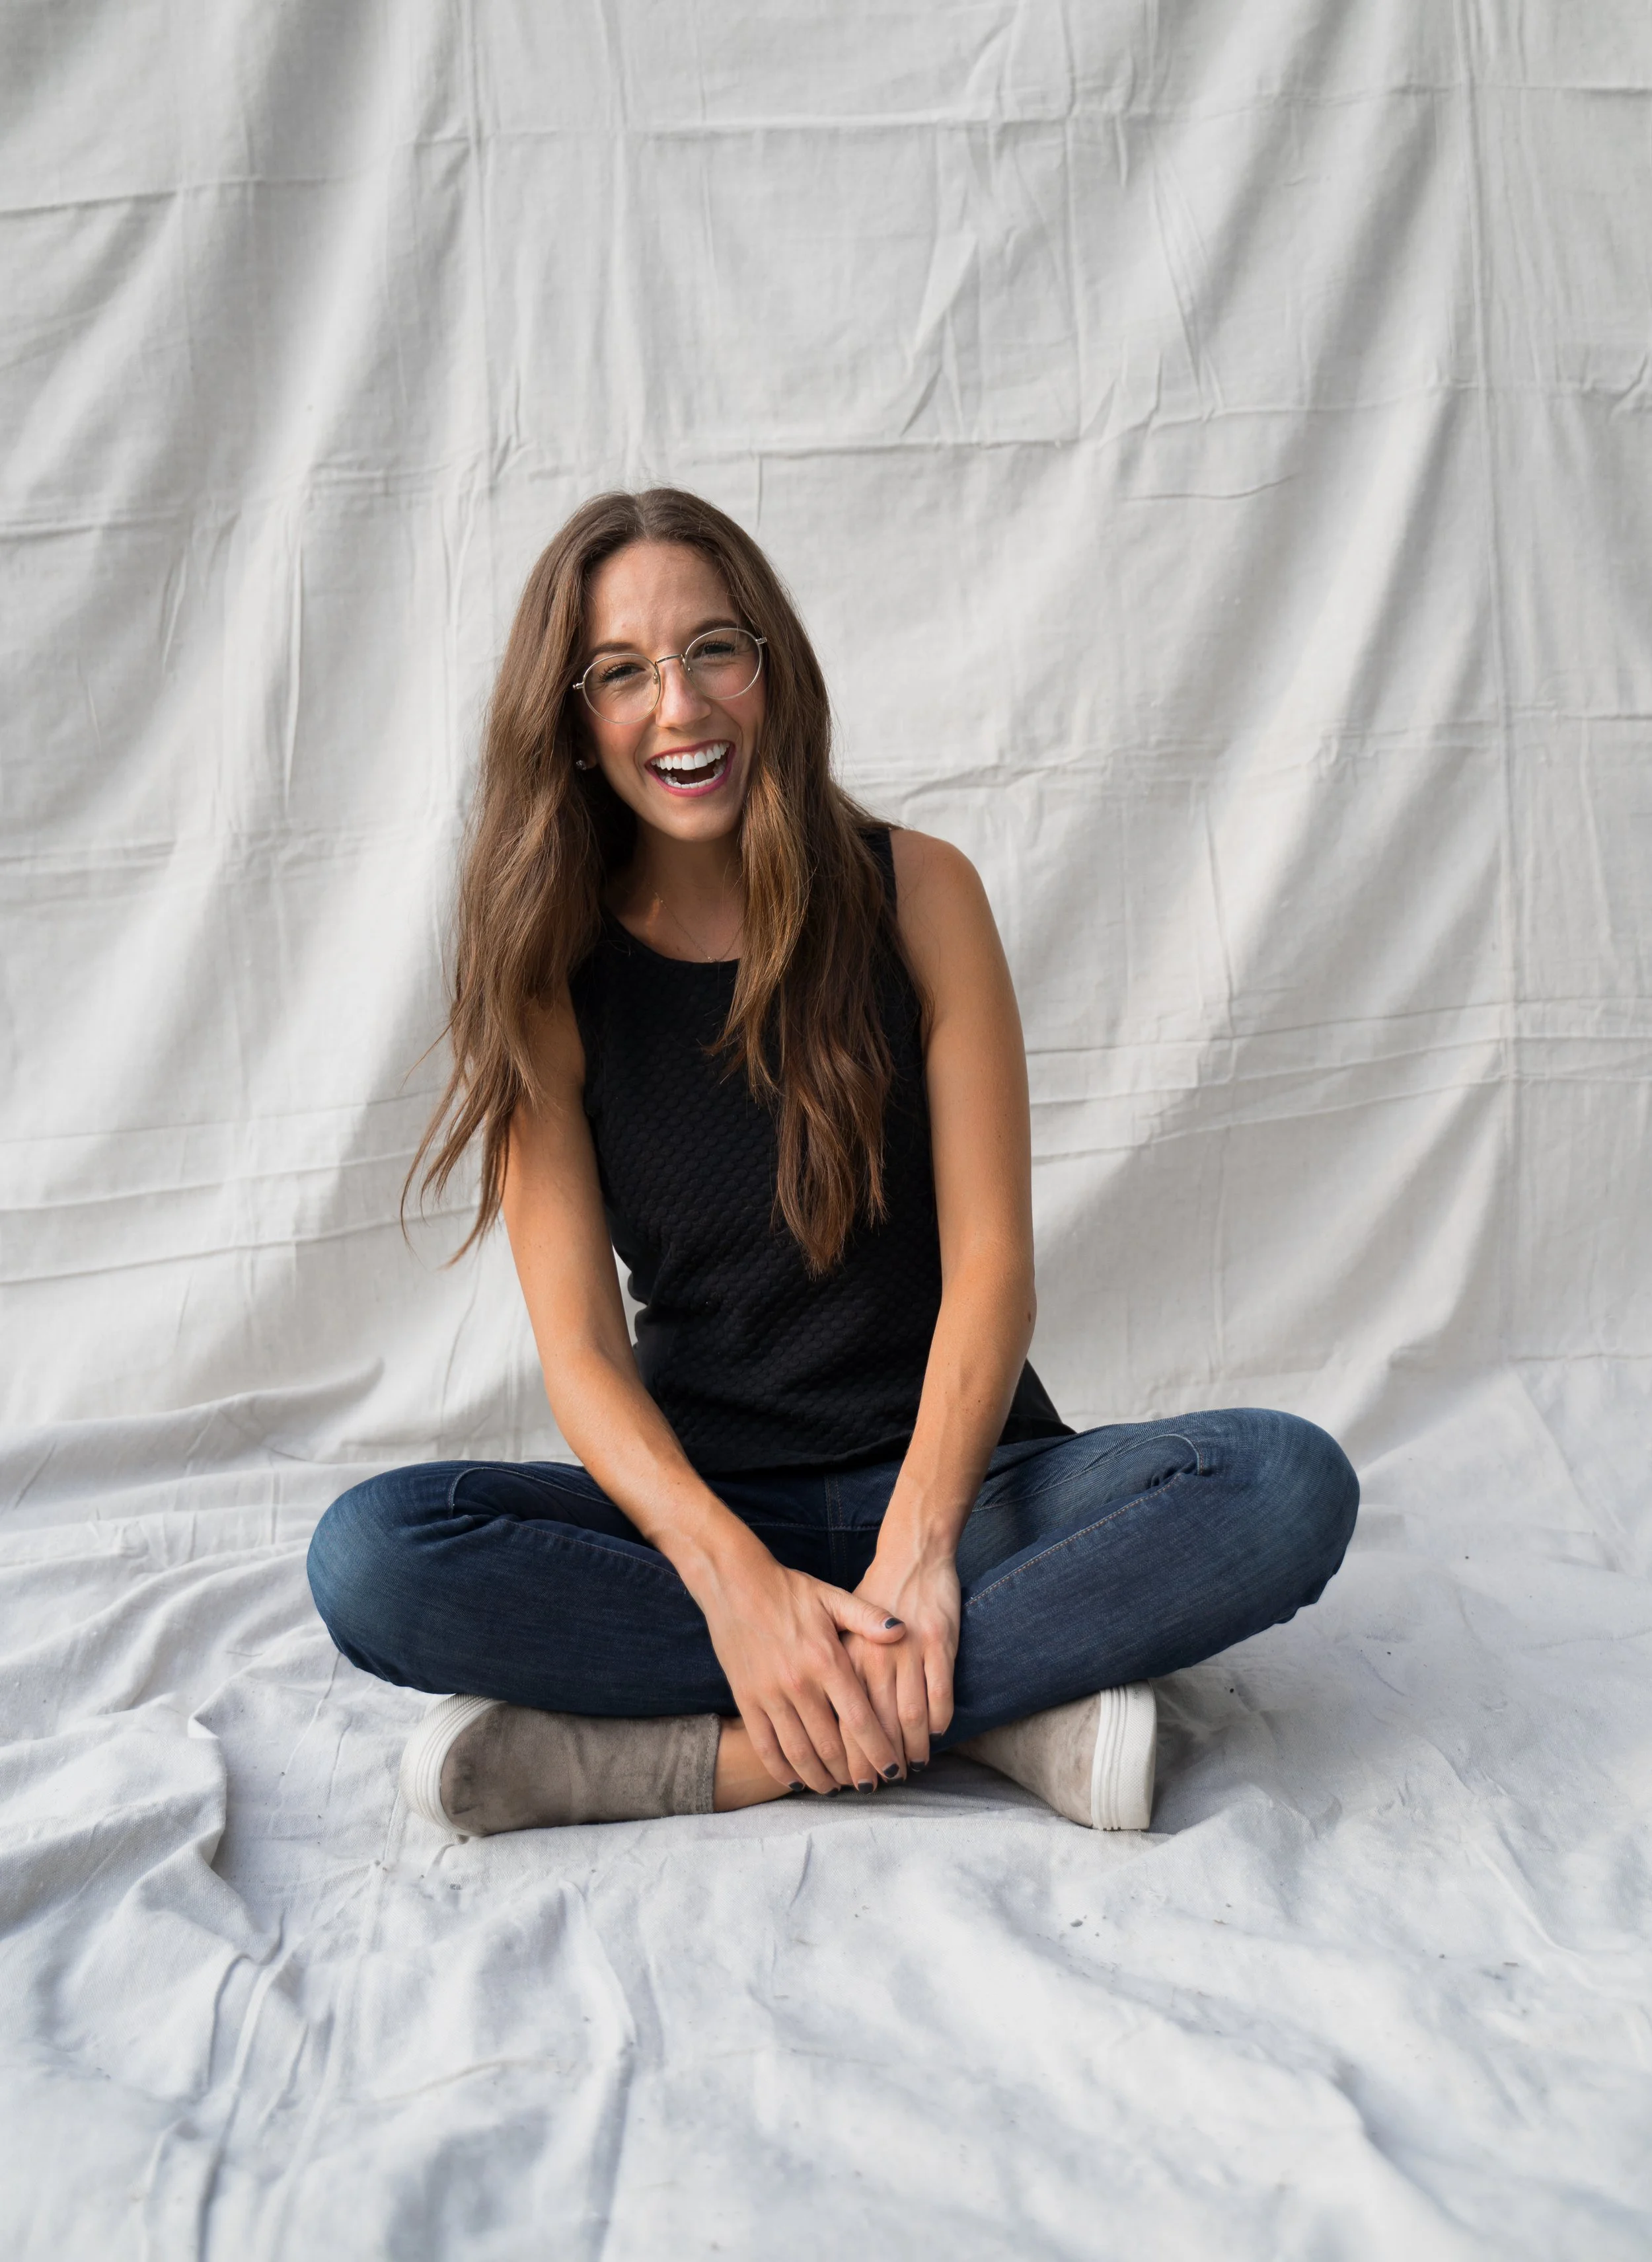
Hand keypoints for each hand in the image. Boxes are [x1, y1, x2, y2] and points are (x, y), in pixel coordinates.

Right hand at [697, 1543, 907, 1794]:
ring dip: (822, 1778)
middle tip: (870, 1785)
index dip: (879, 1751)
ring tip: (838, 1788)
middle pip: (833, 1745)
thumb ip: (868, 1618)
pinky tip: (797, 1781)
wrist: (734, 1582)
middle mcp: (800, 1683)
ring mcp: (770, 1695)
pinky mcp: (746, 1700)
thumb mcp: (832, 1597)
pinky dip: (783, 1770)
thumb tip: (903, 1630)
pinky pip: (766, 1746)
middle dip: (855, 1772)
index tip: (893, 1771)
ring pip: (800, 1753)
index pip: (861, 1719)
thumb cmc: (788, 1590)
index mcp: (827, 1660)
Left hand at [841, 1537, 960, 1778]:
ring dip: (913, 1749)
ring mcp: (909, 1652)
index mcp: (847, 1656)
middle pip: (876, 1727)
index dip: (850, 1754)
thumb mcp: (843, 1627)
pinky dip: (939, 1722)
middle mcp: (874, 1658)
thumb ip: (838, 1669)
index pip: (843, 1720)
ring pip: (911, 1718)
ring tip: (912, 1765)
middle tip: (884, 1781)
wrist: (911, 1555)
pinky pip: (940, 1697)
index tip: (854, 1778)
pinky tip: (935, 1735)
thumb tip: (828, 1720)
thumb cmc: (875, 1595)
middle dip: (879, 1761)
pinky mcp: (940, 1644)